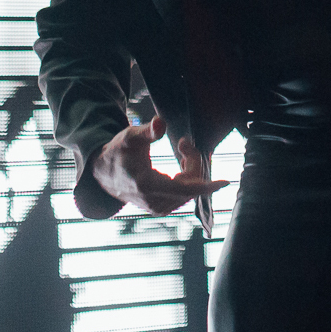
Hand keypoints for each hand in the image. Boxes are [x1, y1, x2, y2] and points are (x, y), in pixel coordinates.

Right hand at [91, 114, 227, 215]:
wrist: (104, 173)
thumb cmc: (119, 152)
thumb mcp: (130, 137)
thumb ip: (147, 131)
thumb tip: (161, 122)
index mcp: (147, 184)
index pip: (185, 189)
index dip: (207, 185)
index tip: (225, 181)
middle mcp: (154, 201)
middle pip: (191, 185)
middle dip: (194, 162)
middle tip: (184, 143)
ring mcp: (158, 208)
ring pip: (190, 191)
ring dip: (191, 170)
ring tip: (182, 151)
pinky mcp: (160, 209)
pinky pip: (184, 195)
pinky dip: (188, 179)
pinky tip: (181, 167)